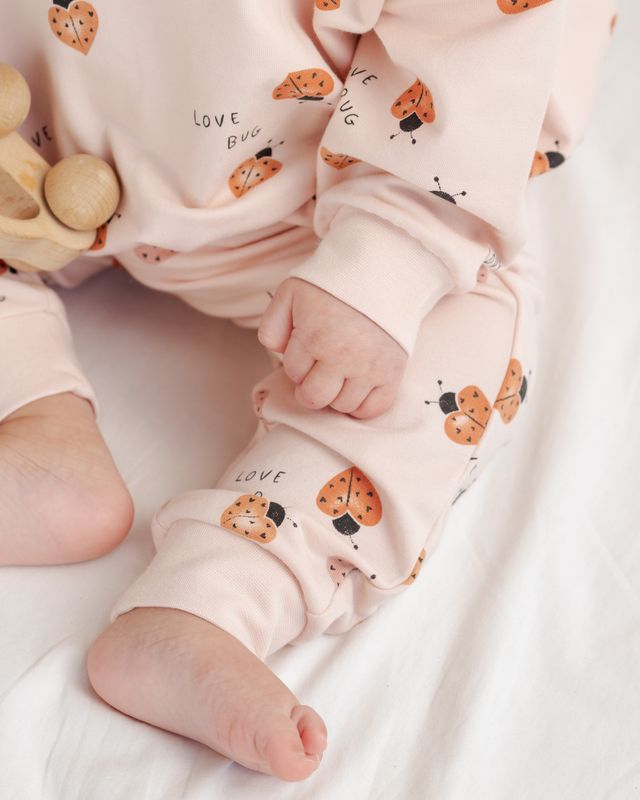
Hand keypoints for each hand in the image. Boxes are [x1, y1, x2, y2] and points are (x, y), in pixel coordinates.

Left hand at [257, 277, 407, 418]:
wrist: (383, 271)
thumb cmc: (333, 284)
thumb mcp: (291, 293)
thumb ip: (273, 325)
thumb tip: (277, 354)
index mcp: (314, 338)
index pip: (293, 373)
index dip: (297, 363)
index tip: (307, 349)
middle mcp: (342, 358)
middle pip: (314, 399)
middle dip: (310, 386)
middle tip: (318, 370)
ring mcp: (369, 368)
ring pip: (342, 406)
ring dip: (336, 394)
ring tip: (339, 374)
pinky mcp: (392, 373)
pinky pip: (374, 409)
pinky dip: (362, 405)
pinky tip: (356, 388)